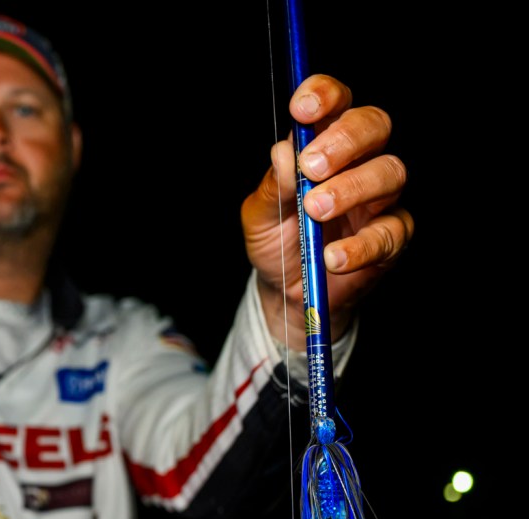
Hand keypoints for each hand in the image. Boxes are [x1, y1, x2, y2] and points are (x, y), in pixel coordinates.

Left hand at [241, 74, 413, 349]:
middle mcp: (359, 160)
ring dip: (351, 189)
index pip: (336, 102)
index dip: (324, 95)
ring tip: (315, 211)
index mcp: (324, 142)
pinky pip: (390, 232)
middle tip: (311, 167)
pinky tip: (331, 257)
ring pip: (390, 172)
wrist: (285, 289)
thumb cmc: (276, 238)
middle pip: (374, 125)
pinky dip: (360, 245)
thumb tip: (285, 153)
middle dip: (343, 140)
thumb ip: (273, 186)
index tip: (302, 110)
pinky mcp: (392, 235)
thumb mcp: (260, 214)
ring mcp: (380, 197)